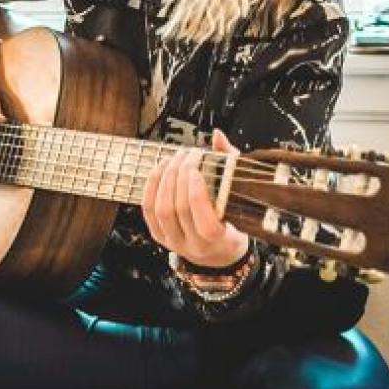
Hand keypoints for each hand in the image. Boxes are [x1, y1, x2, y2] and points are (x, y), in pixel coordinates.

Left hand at [142, 130, 248, 288]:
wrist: (217, 253)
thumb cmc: (232, 221)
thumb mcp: (240, 197)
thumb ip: (230, 164)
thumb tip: (217, 136)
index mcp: (218, 240)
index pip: (205, 222)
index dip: (197, 195)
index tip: (198, 171)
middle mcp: (193, 245)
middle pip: (179, 209)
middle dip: (181, 176)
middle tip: (190, 155)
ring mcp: (172, 241)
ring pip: (161, 209)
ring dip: (166, 178)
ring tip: (176, 157)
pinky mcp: (158, 235)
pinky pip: (148, 209)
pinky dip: (152, 185)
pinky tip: (161, 167)